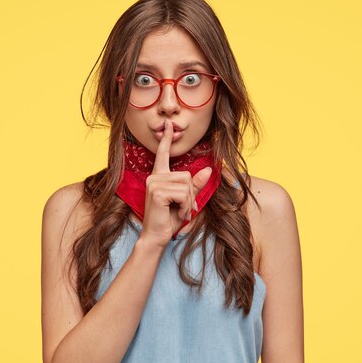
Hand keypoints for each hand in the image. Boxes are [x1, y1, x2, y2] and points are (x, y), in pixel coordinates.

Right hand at [139, 119, 212, 247]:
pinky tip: (178, 214)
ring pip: (186, 184)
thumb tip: (207, 170)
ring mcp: (154, 183)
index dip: (167, 139)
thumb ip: (195, 186)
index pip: (162, 154)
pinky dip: (186, 206)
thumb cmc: (168, 220)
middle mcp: (154, 177)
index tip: (168, 124)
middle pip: (186, 175)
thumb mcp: (185, 201)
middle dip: (191, 194)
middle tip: (184, 209)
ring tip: (180, 212)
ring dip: (189, 202)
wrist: (156, 237)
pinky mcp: (157, 192)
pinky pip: (184, 194)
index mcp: (159, 177)